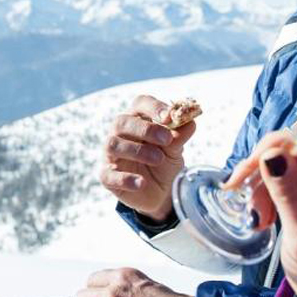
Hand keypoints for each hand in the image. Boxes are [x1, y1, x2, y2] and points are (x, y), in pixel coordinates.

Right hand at [98, 94, 196, 221]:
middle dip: (145, 129)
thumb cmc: (164, 161)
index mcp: (138, 119)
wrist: (160, 192)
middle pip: (122, 122)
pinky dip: (125, 178)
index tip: (169, 116)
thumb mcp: (175, 150)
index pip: (140, 104)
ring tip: (159, 159)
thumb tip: (190, 122)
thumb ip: (180, 136)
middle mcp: (120, 133)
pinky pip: (108, 175)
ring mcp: (110, 154)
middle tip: (167, 139)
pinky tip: (142, 183)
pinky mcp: (106, 176)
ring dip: (137, 151)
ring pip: (113, 144)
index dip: (153, 107)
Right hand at [226, 131, 296, 296]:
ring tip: (260, 218)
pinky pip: (295, 175)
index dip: (275, 151)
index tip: (247, 176)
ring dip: (267, 183)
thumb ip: (288, 194)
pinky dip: (275, 190)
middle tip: (246, 201)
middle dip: (266, 171)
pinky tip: (267, 214)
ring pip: (292, 161)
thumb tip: (270, 153)